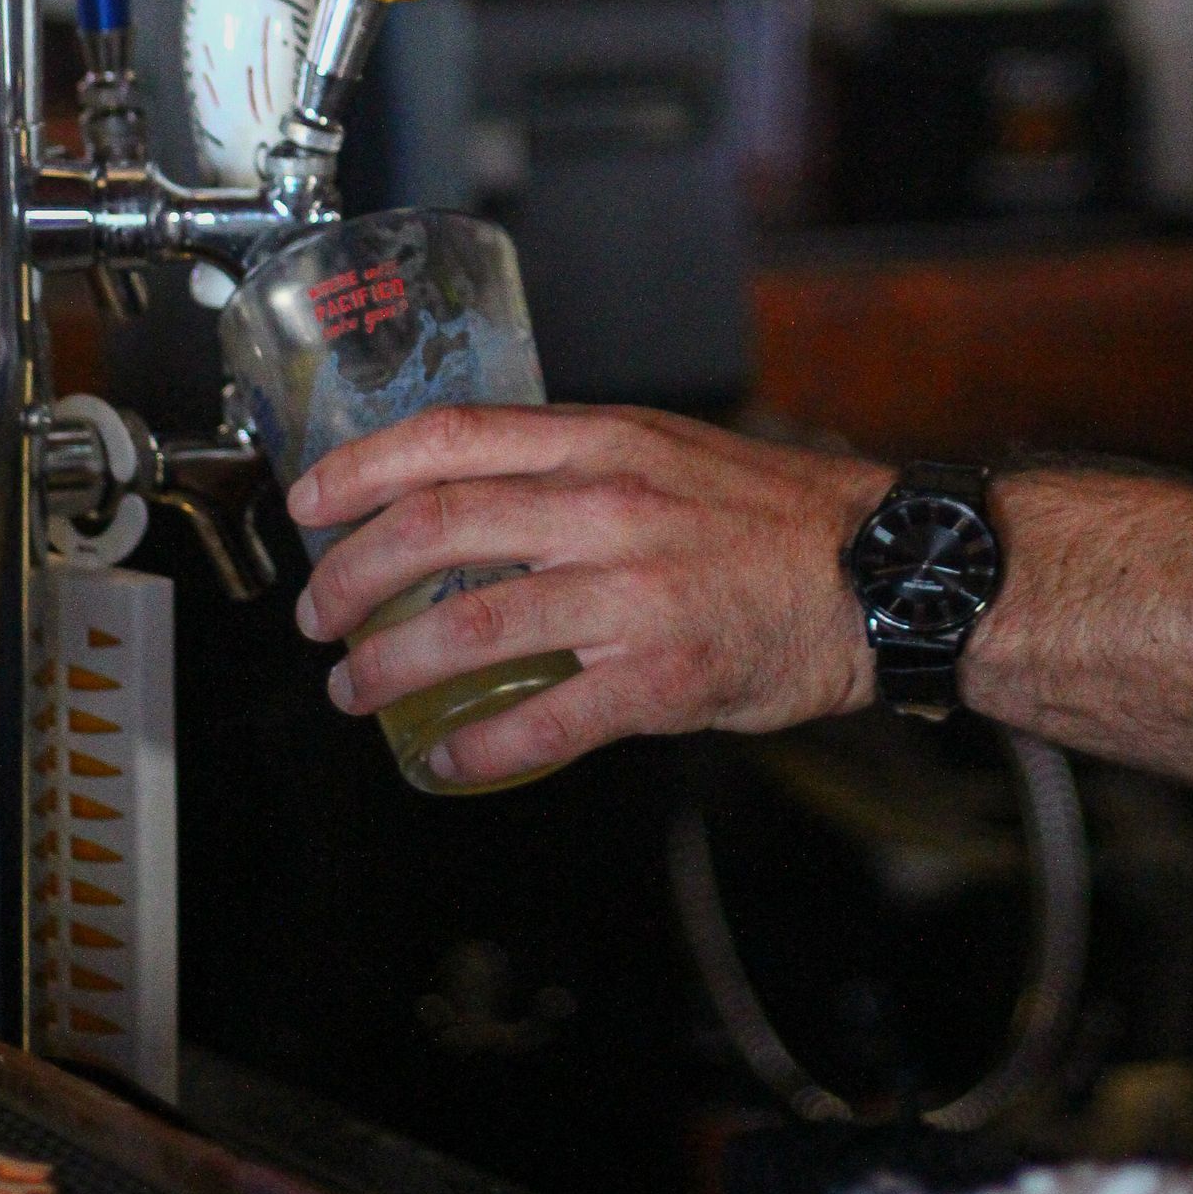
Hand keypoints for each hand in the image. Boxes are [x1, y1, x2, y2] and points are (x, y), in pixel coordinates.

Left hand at [289, 404, 890, 787]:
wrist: (883, 573)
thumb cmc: (776, 517)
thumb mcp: (668, 450)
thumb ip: (575, 466)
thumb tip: (473, 493)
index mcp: (605, 441)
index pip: (452, 436)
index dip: (361, 467)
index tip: (309, 499)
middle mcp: (608, 507)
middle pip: (436, 529)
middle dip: (351, 576)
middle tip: (318, 613)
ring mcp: (632, 594)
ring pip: (468, 628)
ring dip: (388, 666)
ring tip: (357, 688)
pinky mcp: (661, 678)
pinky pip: (543, 719)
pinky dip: (476, 746)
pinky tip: (444, 757)